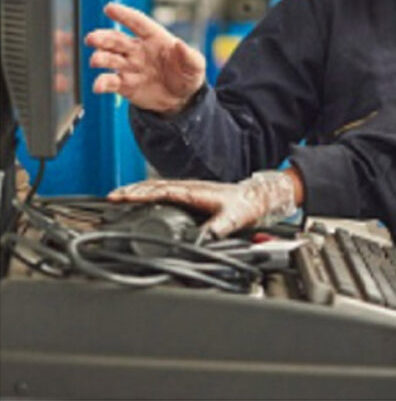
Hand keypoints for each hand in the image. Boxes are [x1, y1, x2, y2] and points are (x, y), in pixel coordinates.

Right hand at [85, 2, 205, 114]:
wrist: (181, 100)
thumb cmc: (187, 75)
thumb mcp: (196, 66)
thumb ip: (189, 55)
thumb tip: (179, 43)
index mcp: (155, 39)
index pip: (138, 23)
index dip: (124, 15)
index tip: (109, 8)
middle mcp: (138, 50)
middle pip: (117, 40)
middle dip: (103, 38)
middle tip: (92, 38)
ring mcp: (129, 67)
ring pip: (110, 59)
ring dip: (100, 58)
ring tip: (95, 61)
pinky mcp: (125, 85)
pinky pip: (110, 82)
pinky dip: (102, 83)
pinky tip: (98, 86)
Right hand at [108, 171, 298, 239]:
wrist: (256, 198)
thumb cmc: (244, 206)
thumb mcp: (231, 220)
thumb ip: (216, 230)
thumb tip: (201, 240)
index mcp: (195, 192)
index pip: (161, 191)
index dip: (139, 194)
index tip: (119, 197)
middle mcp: (189, 188)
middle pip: (154, 186)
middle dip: (130, 191)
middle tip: (109, 198)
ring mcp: (189, 190)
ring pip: (157, 187)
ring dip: (137, 191)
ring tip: (117, 197)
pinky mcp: (190, 194)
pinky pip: (164, 190)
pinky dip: (148, 193)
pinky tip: (141, 199)